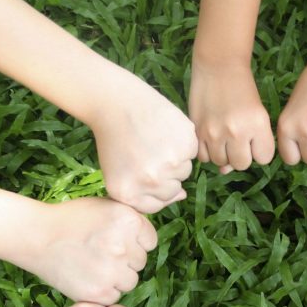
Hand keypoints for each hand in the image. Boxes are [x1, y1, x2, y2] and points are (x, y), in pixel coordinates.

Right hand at [21, 197, 155, 304]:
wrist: (35, 236)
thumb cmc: (71, 219)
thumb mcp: (106, 206)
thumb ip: (131, 219)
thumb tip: (148, 237)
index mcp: (129, 220)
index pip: (150, 241)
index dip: (134, 242)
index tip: (115, 240)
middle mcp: (123, 245)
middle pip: (141, 262)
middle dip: (125, 259)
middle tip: (100, 253)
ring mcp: (112, 270)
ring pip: (130, 281)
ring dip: (116, 277)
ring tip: (94, 265)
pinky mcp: (99, 292)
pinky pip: (115, 296)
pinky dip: (103, 291)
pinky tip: (87, 277)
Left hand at [91, 71, 197, 213]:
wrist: (115, 102)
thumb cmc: (115, 139)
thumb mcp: (118, 175)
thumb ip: (146, 194)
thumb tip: (183, 195)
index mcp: (129, 194)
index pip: (158, 204)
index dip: (155, 188)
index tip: (147, 170)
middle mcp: (151, 182)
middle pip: (174, 189)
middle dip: (165, 174)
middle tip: (149, 152)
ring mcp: (171, 163)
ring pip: (184, 170)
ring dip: (175, 158)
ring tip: (156, 139)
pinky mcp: (185, 144)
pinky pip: (192, 151)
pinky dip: (182, 142)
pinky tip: (164, 130)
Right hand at [189, 62, 274, 173]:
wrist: (218, 66)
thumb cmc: (242, 90)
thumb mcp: (256, 114)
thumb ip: (250, 143)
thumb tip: (226, 170)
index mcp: (258, 124)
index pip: (263, 158)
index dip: (259, 151)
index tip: (255, 140)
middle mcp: (237, 131)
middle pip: (241, 164)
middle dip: (241, 156)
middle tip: (237, 140)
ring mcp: (215, 132)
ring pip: (221, 162)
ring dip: (223, 154)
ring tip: (223, 137)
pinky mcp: (197, 130)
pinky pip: (203, 157)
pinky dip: (207, 151)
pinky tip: (210, 138)